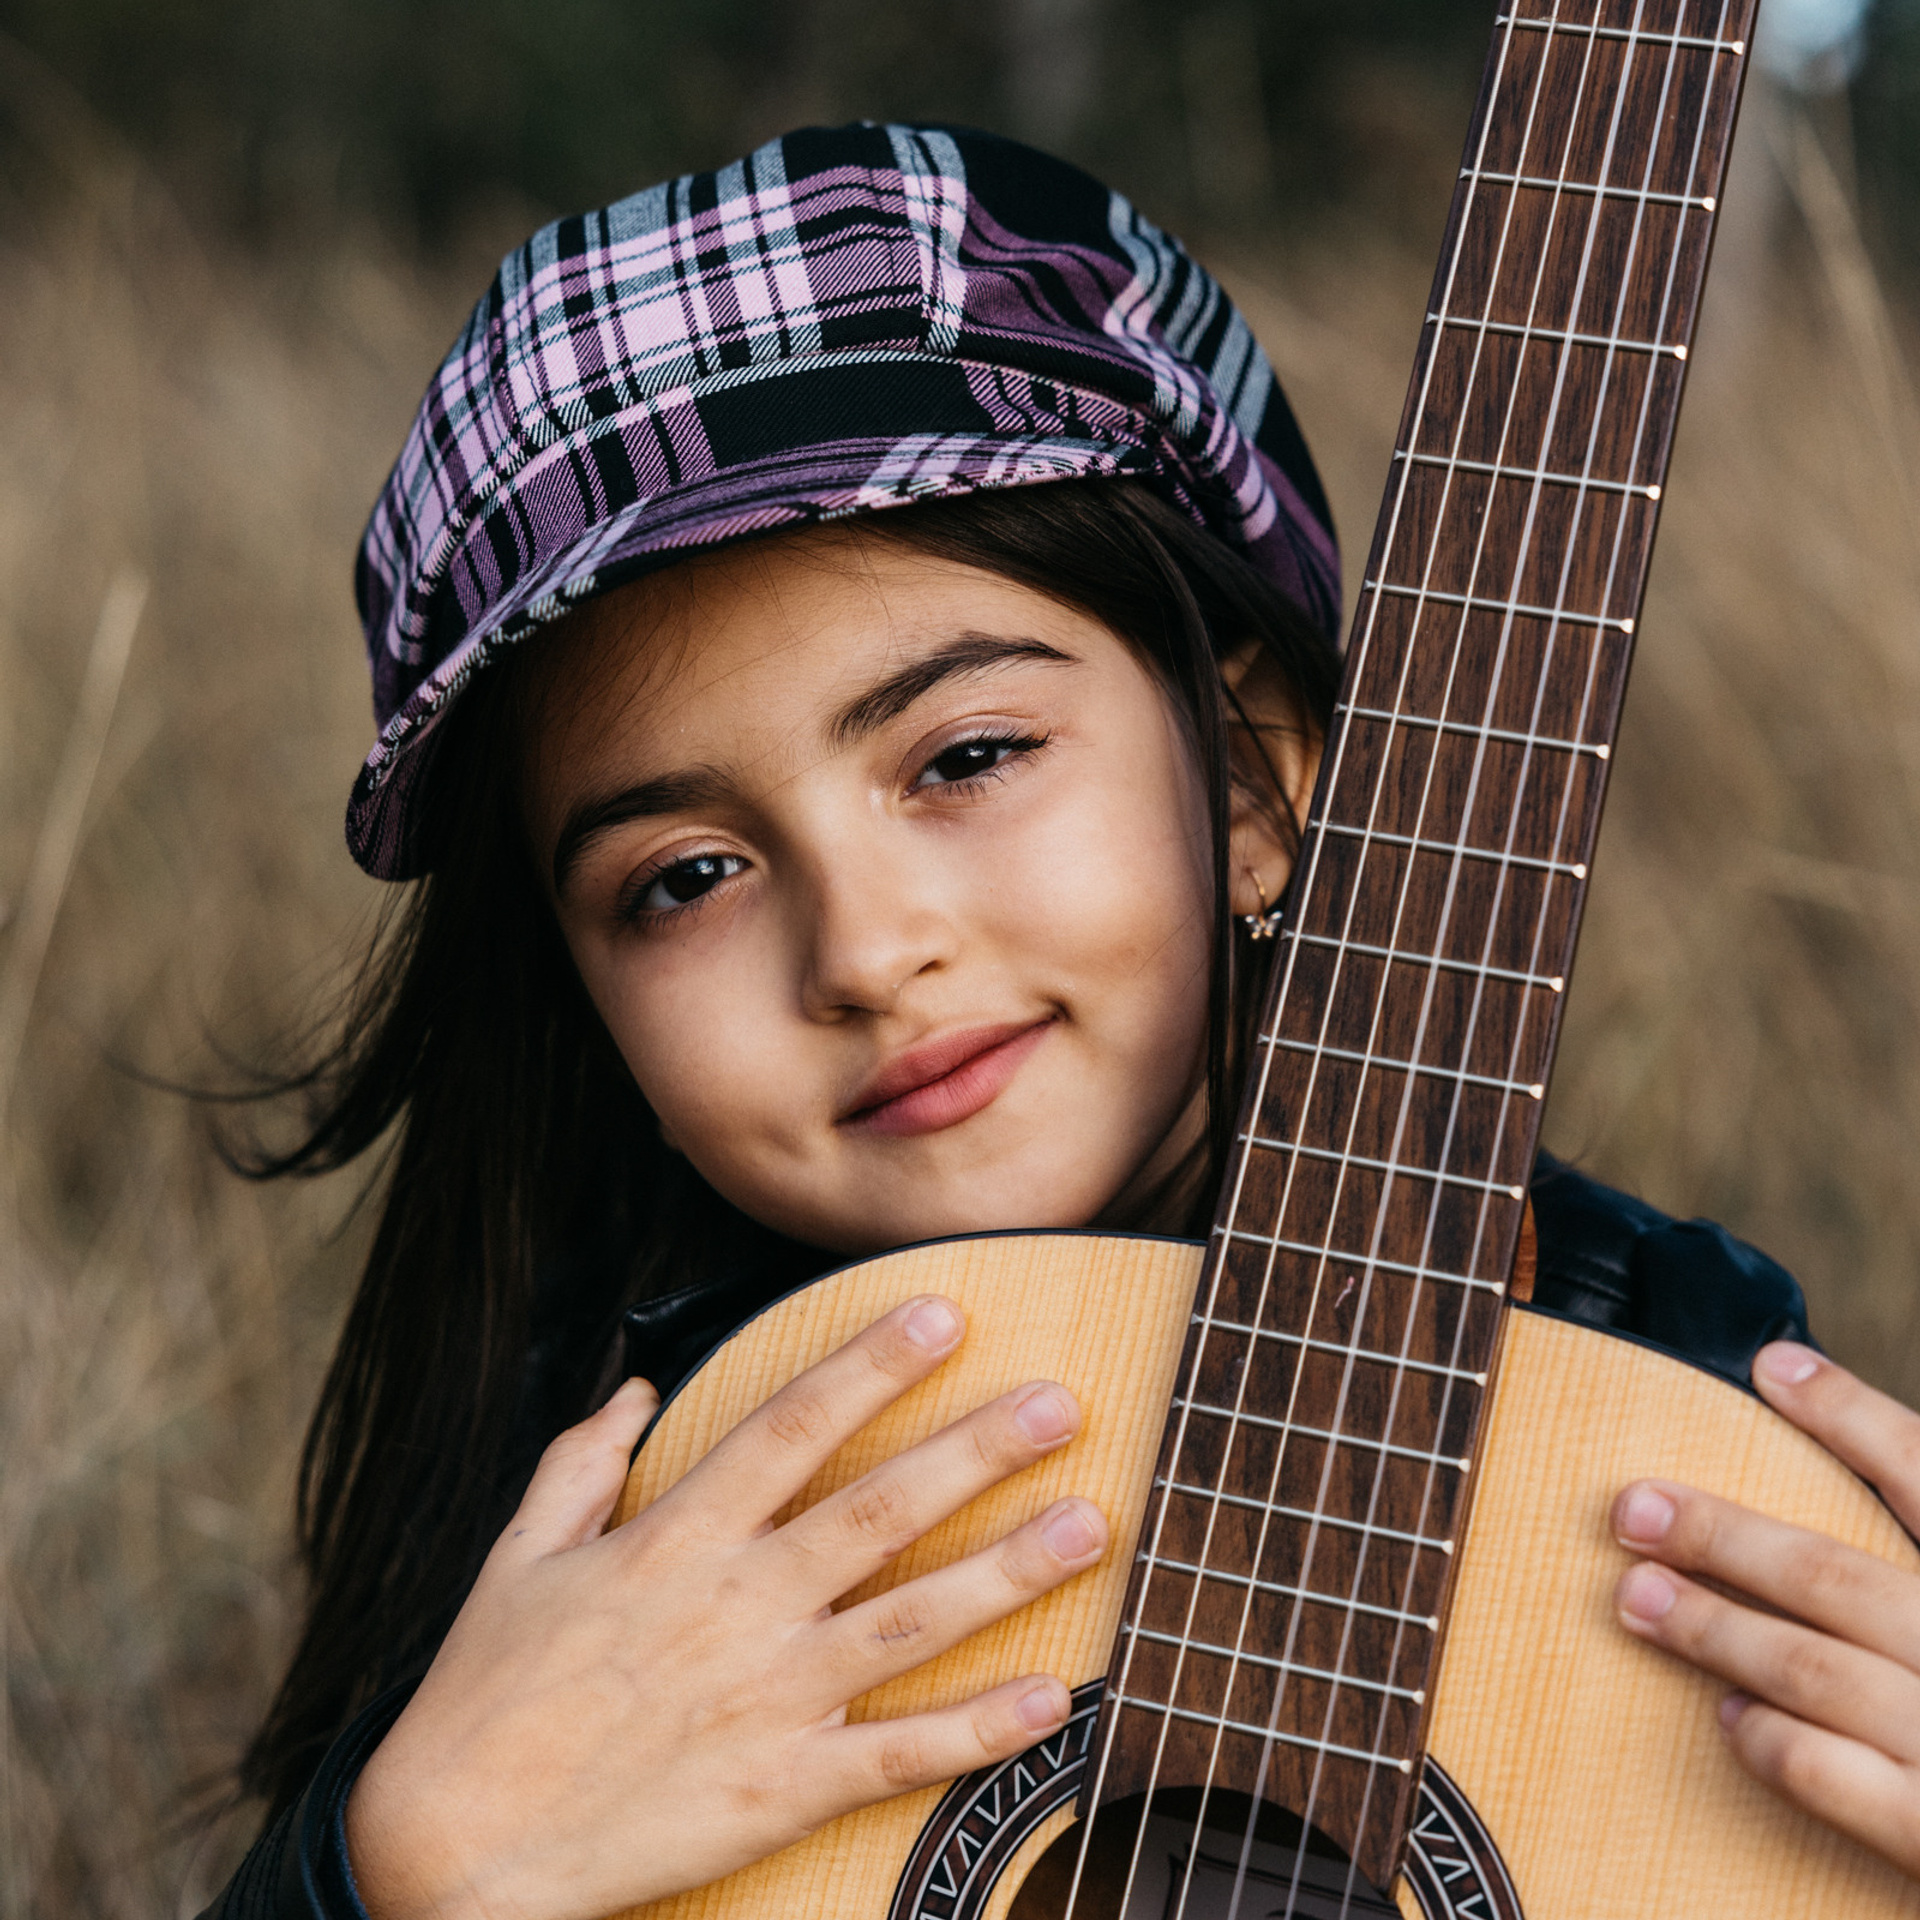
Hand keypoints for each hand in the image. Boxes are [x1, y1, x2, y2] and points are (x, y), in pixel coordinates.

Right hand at [345, 1295, 1108, 1919]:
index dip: (872, 1365)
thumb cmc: (485, 1697)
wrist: (454, 1851)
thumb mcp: (518, 1556)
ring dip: (1006, 1572)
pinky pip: (896, 1755)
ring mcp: (766, 1698)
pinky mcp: (780, 1789)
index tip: (943, 1314)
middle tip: (1058, 1403)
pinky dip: (977, 1730)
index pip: (793, 1427)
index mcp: (675, 1539)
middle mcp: (735, 1605)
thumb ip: (579, 1461)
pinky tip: (1052, 1696)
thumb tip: (631, 1386)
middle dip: (974, 1450)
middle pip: (877, 1509)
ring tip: (1088, 1525)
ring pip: (910, 1621)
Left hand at [1611, 1341, 1919, 1877]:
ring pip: (1813, 1668)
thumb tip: (1862, 1465)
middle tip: (1634, 1507)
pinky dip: (1770, 1739)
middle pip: (1836, 1575)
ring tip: (1640, 1597)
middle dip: (1723, 1536)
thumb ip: (1919, 1543)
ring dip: (1714, 1629)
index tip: (1773, 1366)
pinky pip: (1831, 1776)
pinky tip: (1731, 1717)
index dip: (1850, 1415)